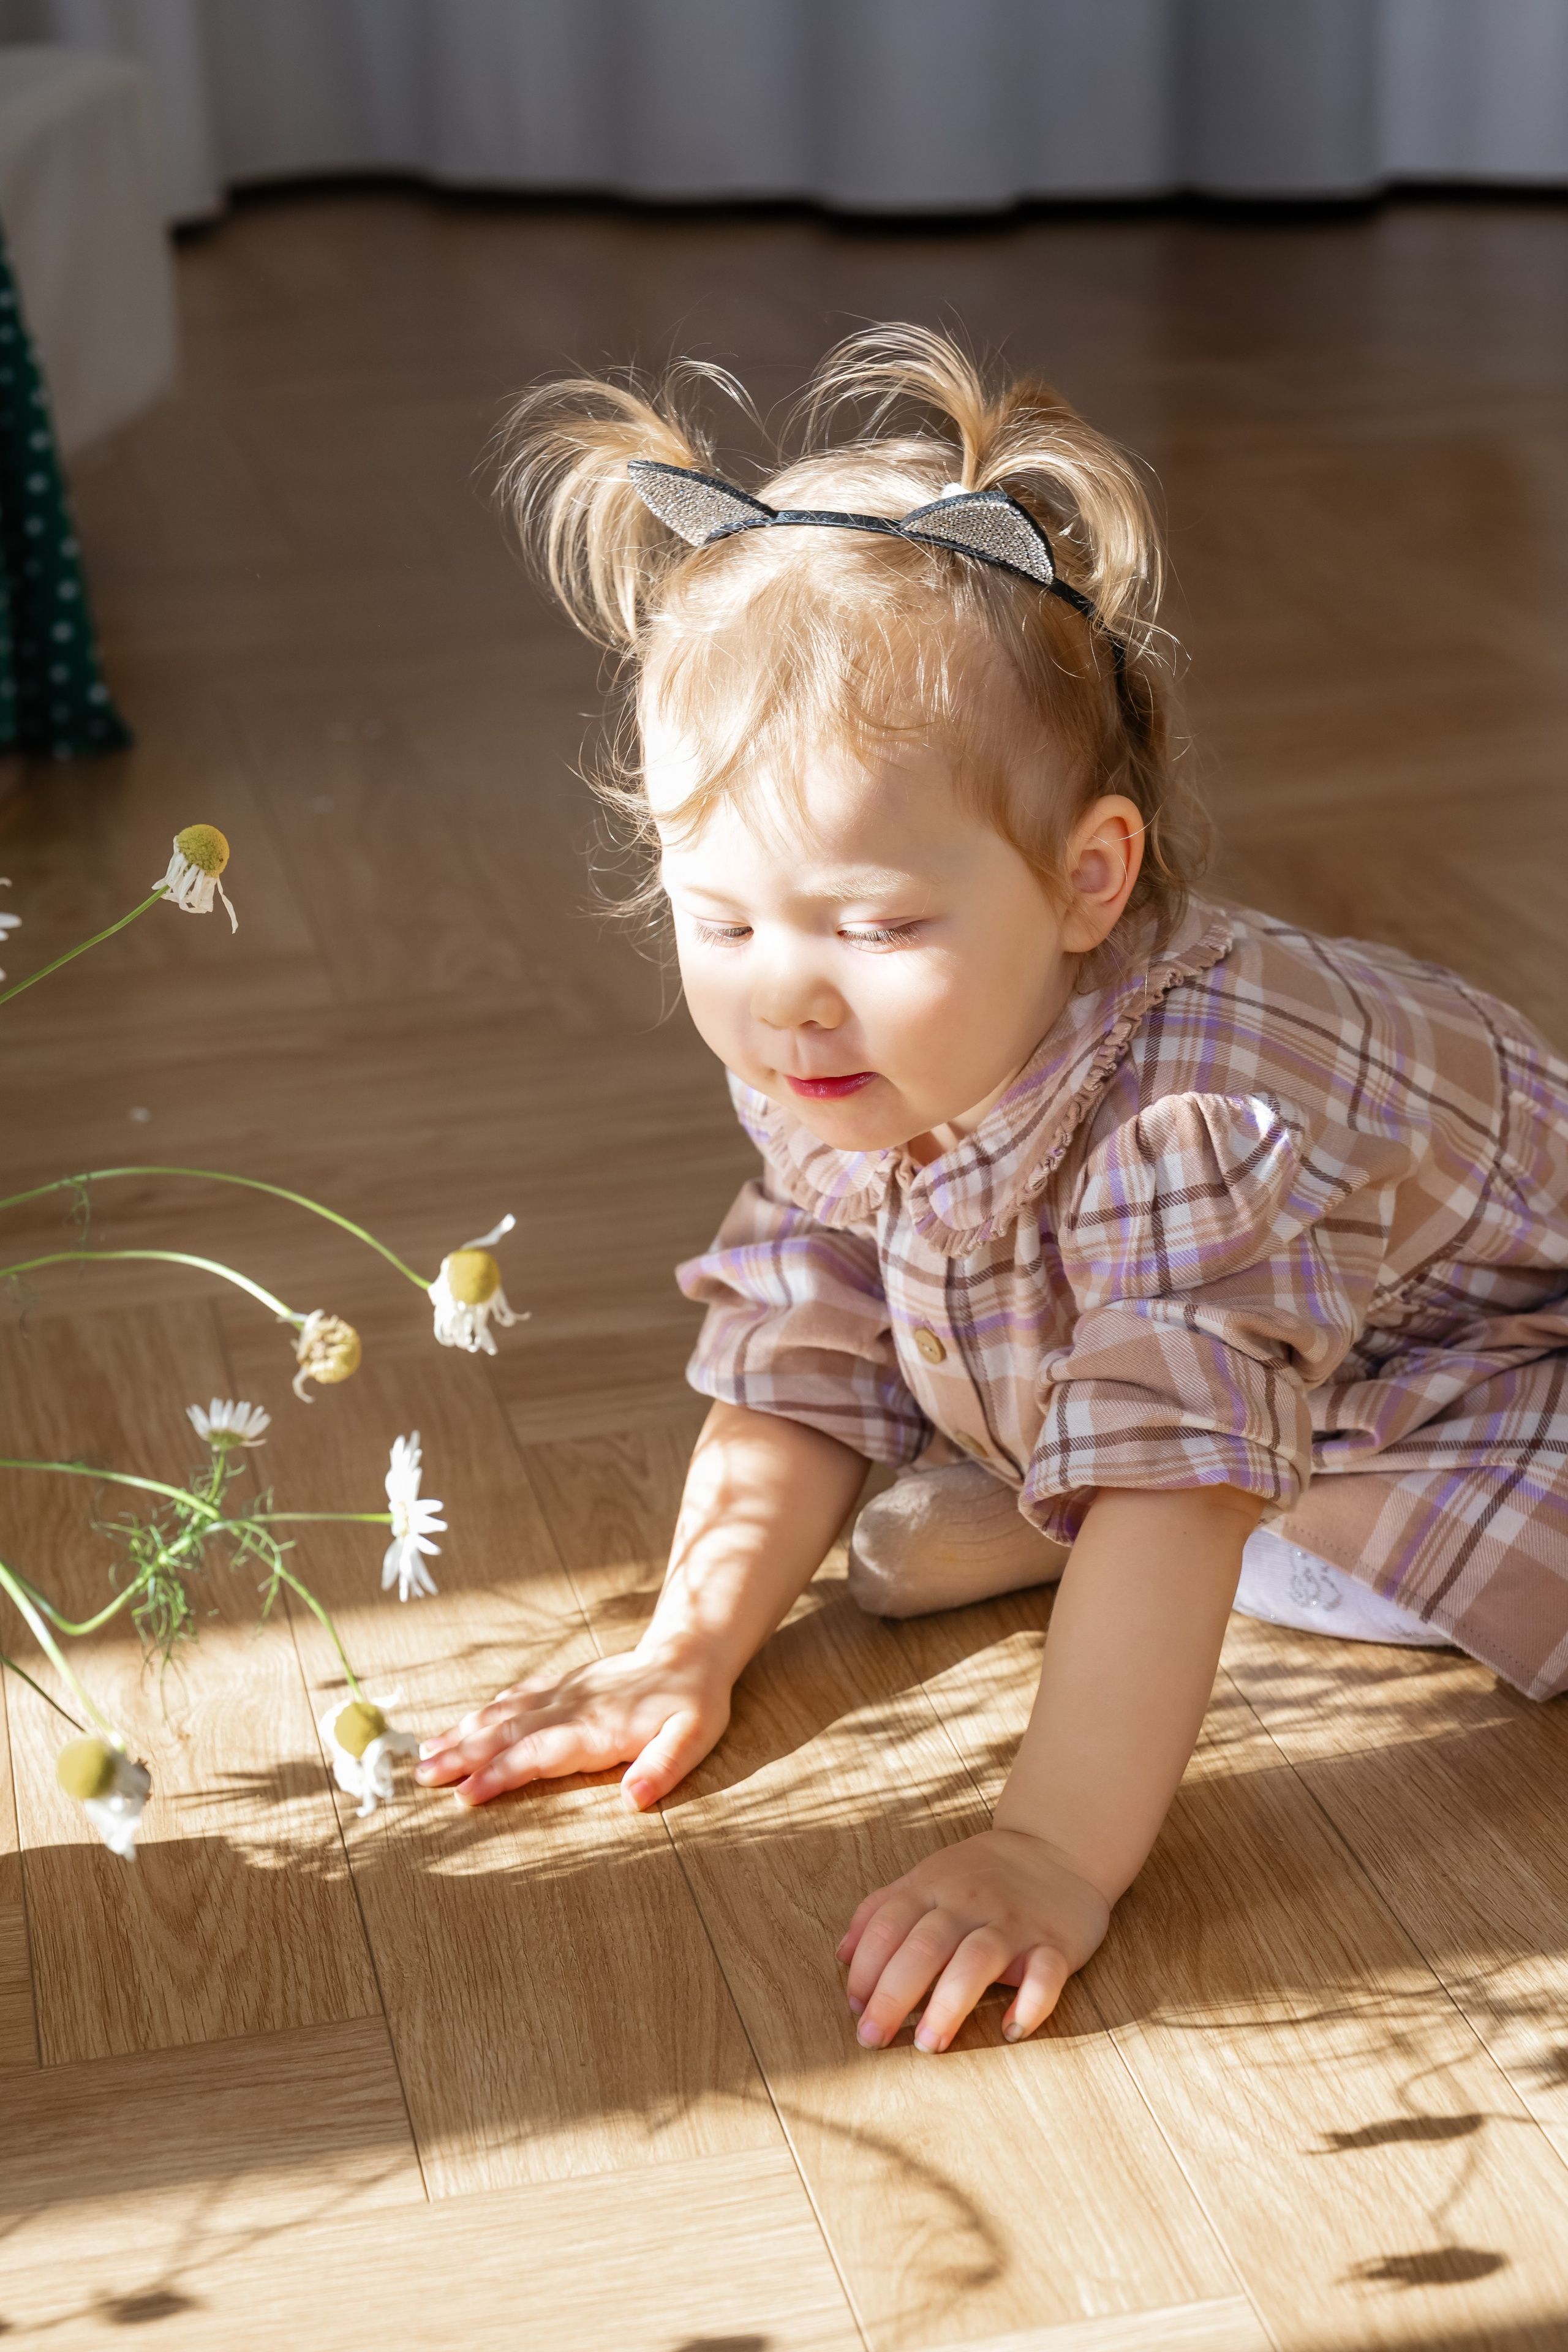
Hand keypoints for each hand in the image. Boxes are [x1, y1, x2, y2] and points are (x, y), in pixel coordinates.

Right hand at [414, 1640, 730, 1808]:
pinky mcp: (564, 1686)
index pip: (538, 1754)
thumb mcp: (693, 1738)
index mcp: (596, 1729)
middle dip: (462, 1756)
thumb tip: (635, 1800)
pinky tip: (462, 1725)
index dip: (501, 1774)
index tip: (465, 1793)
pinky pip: (516, 1698)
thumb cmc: (693, 1703)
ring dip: (463, 1734)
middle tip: (421, 1776)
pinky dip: (484, 1713)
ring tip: (424, 1754)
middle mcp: (570, 1709)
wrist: (690, 1651)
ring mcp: (563, 1695)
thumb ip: (663, 1768)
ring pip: (503, 1715)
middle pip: (507, 1734)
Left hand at [837, 1827, 1110, 2051]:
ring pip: (976, 1960)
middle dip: (893, 1996)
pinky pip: (1046, 1975)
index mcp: (933, 1885)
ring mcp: (1014, 1922)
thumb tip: (842, 1955)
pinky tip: (1011, 2030)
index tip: (854, 2008)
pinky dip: (1030, 2004)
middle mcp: (969, 1902)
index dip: (865, 1969)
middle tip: (873, 2038)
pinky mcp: (1056, 1942)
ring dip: (948, 2005)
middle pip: (924, 1947)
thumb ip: (883, 1909)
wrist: (1059, 1845)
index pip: (888, 1925)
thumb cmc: (982, 1873)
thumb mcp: (928, 1877)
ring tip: (929, 2045)